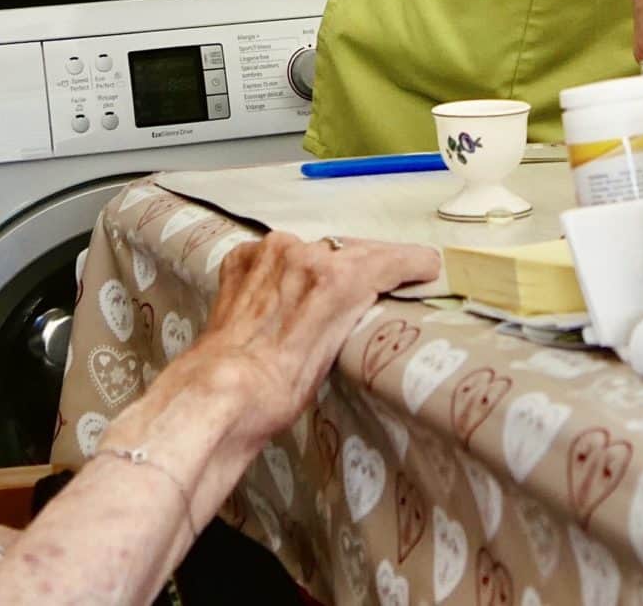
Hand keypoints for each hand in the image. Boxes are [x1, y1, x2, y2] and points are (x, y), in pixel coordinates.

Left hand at [173, 233, 438, 446]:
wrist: (215, 393)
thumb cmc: (277, 390)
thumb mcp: (332, 354)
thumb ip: (350, 312)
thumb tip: (364, 298)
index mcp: (334, 277)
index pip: (387, 259)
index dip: (412, 262)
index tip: (427, 264)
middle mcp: (302, 253)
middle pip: (351, 249)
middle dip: (371, 261)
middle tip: (389, 273)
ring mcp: (267, 253)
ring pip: (312, 249)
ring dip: (323, 264)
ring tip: (330, 289)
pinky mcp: (241, 260)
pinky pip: (275, 256)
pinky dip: (285, 268)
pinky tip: (287, 290)